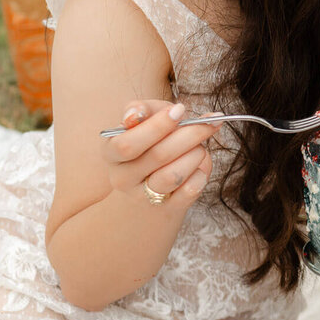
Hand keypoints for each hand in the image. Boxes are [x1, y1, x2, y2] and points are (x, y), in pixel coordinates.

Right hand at [104, 100, 218, 208]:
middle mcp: (122, 178)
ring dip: (196, 155)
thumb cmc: (150, 143)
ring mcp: (143, 197)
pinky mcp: (166, 209)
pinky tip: (199, 166)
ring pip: (174, 175)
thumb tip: (134, 115)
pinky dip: (201, 174)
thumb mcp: (144, 121)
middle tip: (208, 122)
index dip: (157, 126)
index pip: (127, 144)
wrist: (149, 187)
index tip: (180, 110)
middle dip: (190, 134)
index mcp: (111, 153)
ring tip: (199, 148)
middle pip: (158, 155)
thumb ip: (141, 110)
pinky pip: (189, 190)